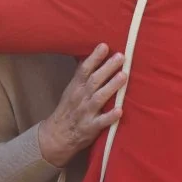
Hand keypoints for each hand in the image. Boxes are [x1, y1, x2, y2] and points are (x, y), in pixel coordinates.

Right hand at [38, 44, 127, 167]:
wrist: (57, 135)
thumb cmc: (69, 109)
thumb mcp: (71, 89)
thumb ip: (82, 75)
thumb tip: (94, 56)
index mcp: (76, 87)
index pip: (85, 69)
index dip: (94, 57)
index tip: (104, 46)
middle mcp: (81, 97)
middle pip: (94, 80)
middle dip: (108, 68)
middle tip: (121, 56)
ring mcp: (86, 112)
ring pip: (99, 97)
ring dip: (111, 86)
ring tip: (123, 76)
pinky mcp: (91, 127)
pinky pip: (101, 121)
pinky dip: (110, 116)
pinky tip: (120, 110)